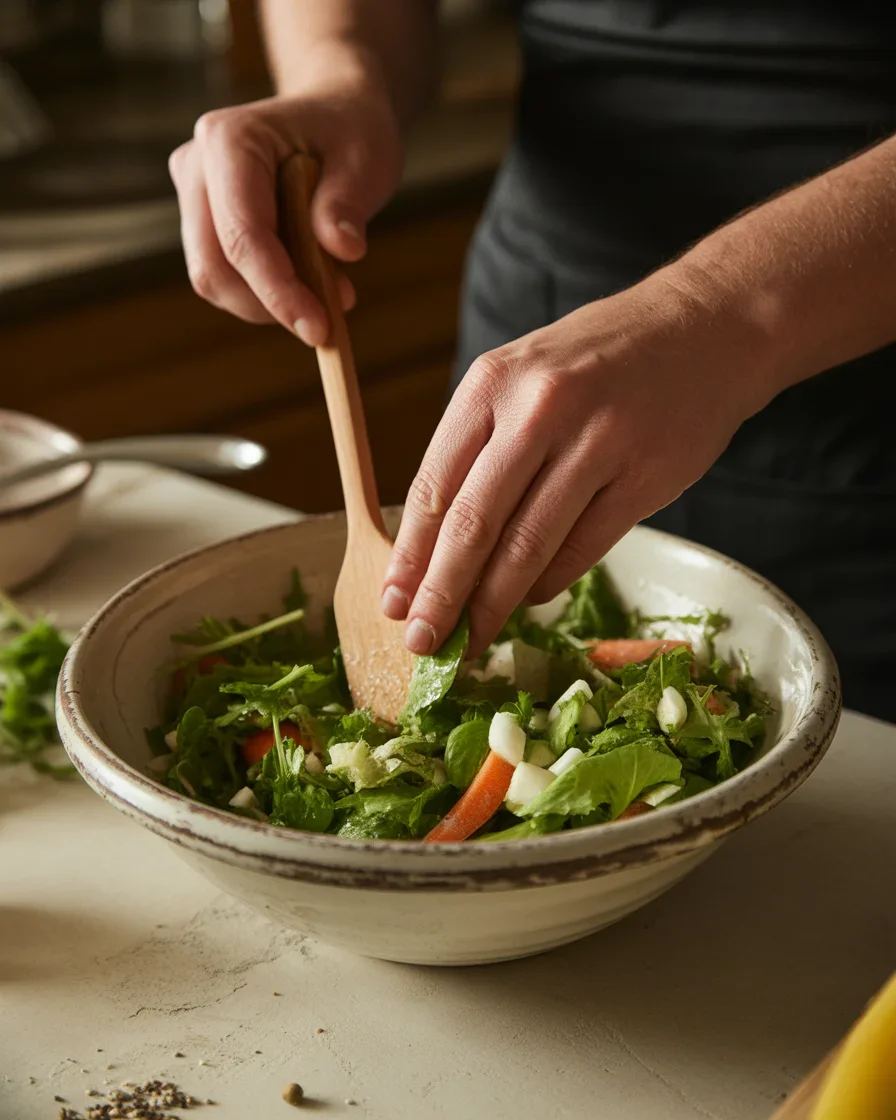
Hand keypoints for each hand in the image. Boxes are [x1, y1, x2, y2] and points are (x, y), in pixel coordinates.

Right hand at [169, 46, 402, 343]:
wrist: (333, 117)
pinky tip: (308, 283)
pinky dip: (266, 295)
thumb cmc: (350, 131)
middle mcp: (196, 165)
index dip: (277, 289)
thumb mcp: (366, 158)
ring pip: (214, 280)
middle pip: (215, 266)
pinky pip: (225, 279)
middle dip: (270, 305)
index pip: (242, 233)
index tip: (318, 329)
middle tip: (329, 322)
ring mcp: (193, 196)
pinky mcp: (202, 224)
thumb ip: (348, 201)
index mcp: (229, 139)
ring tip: (328, 293)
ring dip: (269, 304)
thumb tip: (343, 249)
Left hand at [382, 272, 776, 655]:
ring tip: (469, 642)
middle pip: (473, 524)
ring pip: (527, 546)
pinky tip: (528, 601)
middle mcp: (539, 409)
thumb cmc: (598, 359)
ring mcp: (597, 443)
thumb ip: (479, 449)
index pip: (434, 486)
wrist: (705, 326)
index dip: (409, 555)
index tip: (392, 602)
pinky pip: (582, 548)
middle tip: (421, 643)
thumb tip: (436, 547)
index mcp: (492, 383)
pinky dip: (548, 583)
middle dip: (441, 595)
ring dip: (492, 605)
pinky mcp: (645, 476)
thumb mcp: (522, 376)